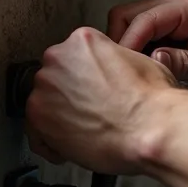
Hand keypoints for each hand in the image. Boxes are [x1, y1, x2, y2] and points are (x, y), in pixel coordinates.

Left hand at [24, 27, 176, 173]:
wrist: (150, 128)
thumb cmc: (151, 100)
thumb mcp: (139, 60)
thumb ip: (113, 60)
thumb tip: (112, 71)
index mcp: (82, 40)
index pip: (73, 56)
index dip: (84, 75)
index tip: (91, 87)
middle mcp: (58, 59)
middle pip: (55, 77)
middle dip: (69, 94)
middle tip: (90, 110)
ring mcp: (45, 89)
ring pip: (44, 103)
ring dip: (59, 117)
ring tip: (84, 131)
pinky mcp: (38, 119)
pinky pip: (36, 133)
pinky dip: (51, 143)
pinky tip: (72, 146)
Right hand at [107, 0, 187, 98]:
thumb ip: (185, 62)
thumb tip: (152, 59)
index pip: (143, 20)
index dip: (127, 46)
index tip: (124, 74)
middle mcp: (176, 4)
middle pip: (125, 15)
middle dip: (120, 44)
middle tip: (127, 76)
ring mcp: (170, 13)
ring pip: (127, 24)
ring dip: (126, 49)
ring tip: (136, 77)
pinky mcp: (167, 27)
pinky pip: (138, 35)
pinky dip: (135, 52)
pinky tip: (144, 73)